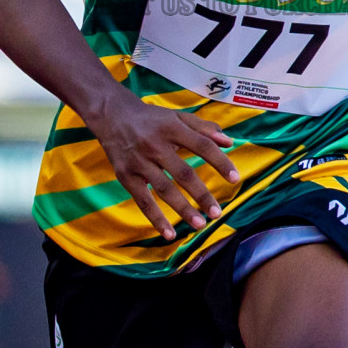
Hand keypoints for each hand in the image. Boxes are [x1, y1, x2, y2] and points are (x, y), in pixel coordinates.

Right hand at [91, 95, 240, 239]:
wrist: (112, 114)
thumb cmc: (151, 118)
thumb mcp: (178, 117)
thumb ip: (204, 128)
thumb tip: (229, 142)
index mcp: (172, 128)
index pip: (202, 146)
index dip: (220, 162)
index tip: (235, 178)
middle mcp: (156, 145)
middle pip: (183, 173)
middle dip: (201, 194)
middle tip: (217, 212)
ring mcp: (140, 162)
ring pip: (164, 189)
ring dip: (182, 209)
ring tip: (200, 224)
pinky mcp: (126, 175)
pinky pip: (143, 200)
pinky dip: (155, 218)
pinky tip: (169, 233)